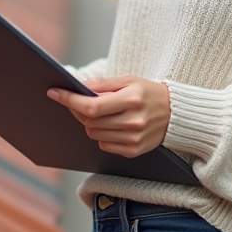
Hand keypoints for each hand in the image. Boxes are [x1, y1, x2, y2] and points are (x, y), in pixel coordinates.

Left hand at [47, 75, 170, 157]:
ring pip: (94, 134)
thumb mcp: (128, 80)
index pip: (92, 106)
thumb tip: (77, 86)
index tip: (55, 93)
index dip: (70, 100)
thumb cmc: (148, 93)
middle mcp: (133, 121)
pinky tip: (113, 125)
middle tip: (78, 102)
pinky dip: (101, 134)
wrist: (176, 114)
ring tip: (102, 113)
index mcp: (132, 100)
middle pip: (90, 122)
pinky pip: (104, 144)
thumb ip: (102, 83)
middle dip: (78, 111)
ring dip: (90, 123)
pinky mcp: (133, 151)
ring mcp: (134, 139)